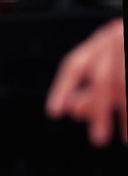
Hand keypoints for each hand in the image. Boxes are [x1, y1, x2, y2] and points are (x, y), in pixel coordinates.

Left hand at [46, 18, 126, 146]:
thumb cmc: (125, 62)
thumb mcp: (112, 70)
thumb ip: (94, 91)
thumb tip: (74, 110)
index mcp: (106, 39)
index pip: (76, 64)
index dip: (63, 88)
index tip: (55, 112)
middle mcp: (121, 36)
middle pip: (103, 76)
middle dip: (99, 110)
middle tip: (98, 140)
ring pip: (124, 83)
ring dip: (126, 114)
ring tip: (126, 139)